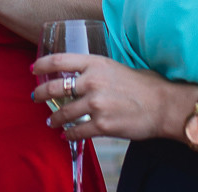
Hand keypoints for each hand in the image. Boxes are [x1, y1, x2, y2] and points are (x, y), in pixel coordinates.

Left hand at [31, 53, 186, 142]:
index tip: (33, 69)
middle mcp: (92, 81)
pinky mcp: (102, 125)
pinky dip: (69, 135)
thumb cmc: (144, 85)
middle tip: (36, 97)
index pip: (59, 60)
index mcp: (95, 63)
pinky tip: (66, 135)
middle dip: (41, 94)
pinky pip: (77, 131)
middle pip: (55, 87)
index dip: (41, 64)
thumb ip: (95, 70)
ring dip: (54, 119)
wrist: (164, 106)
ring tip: (51, 121)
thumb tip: (79, 76)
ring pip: (64, 113)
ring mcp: (96, 104)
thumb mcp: (116, 67)